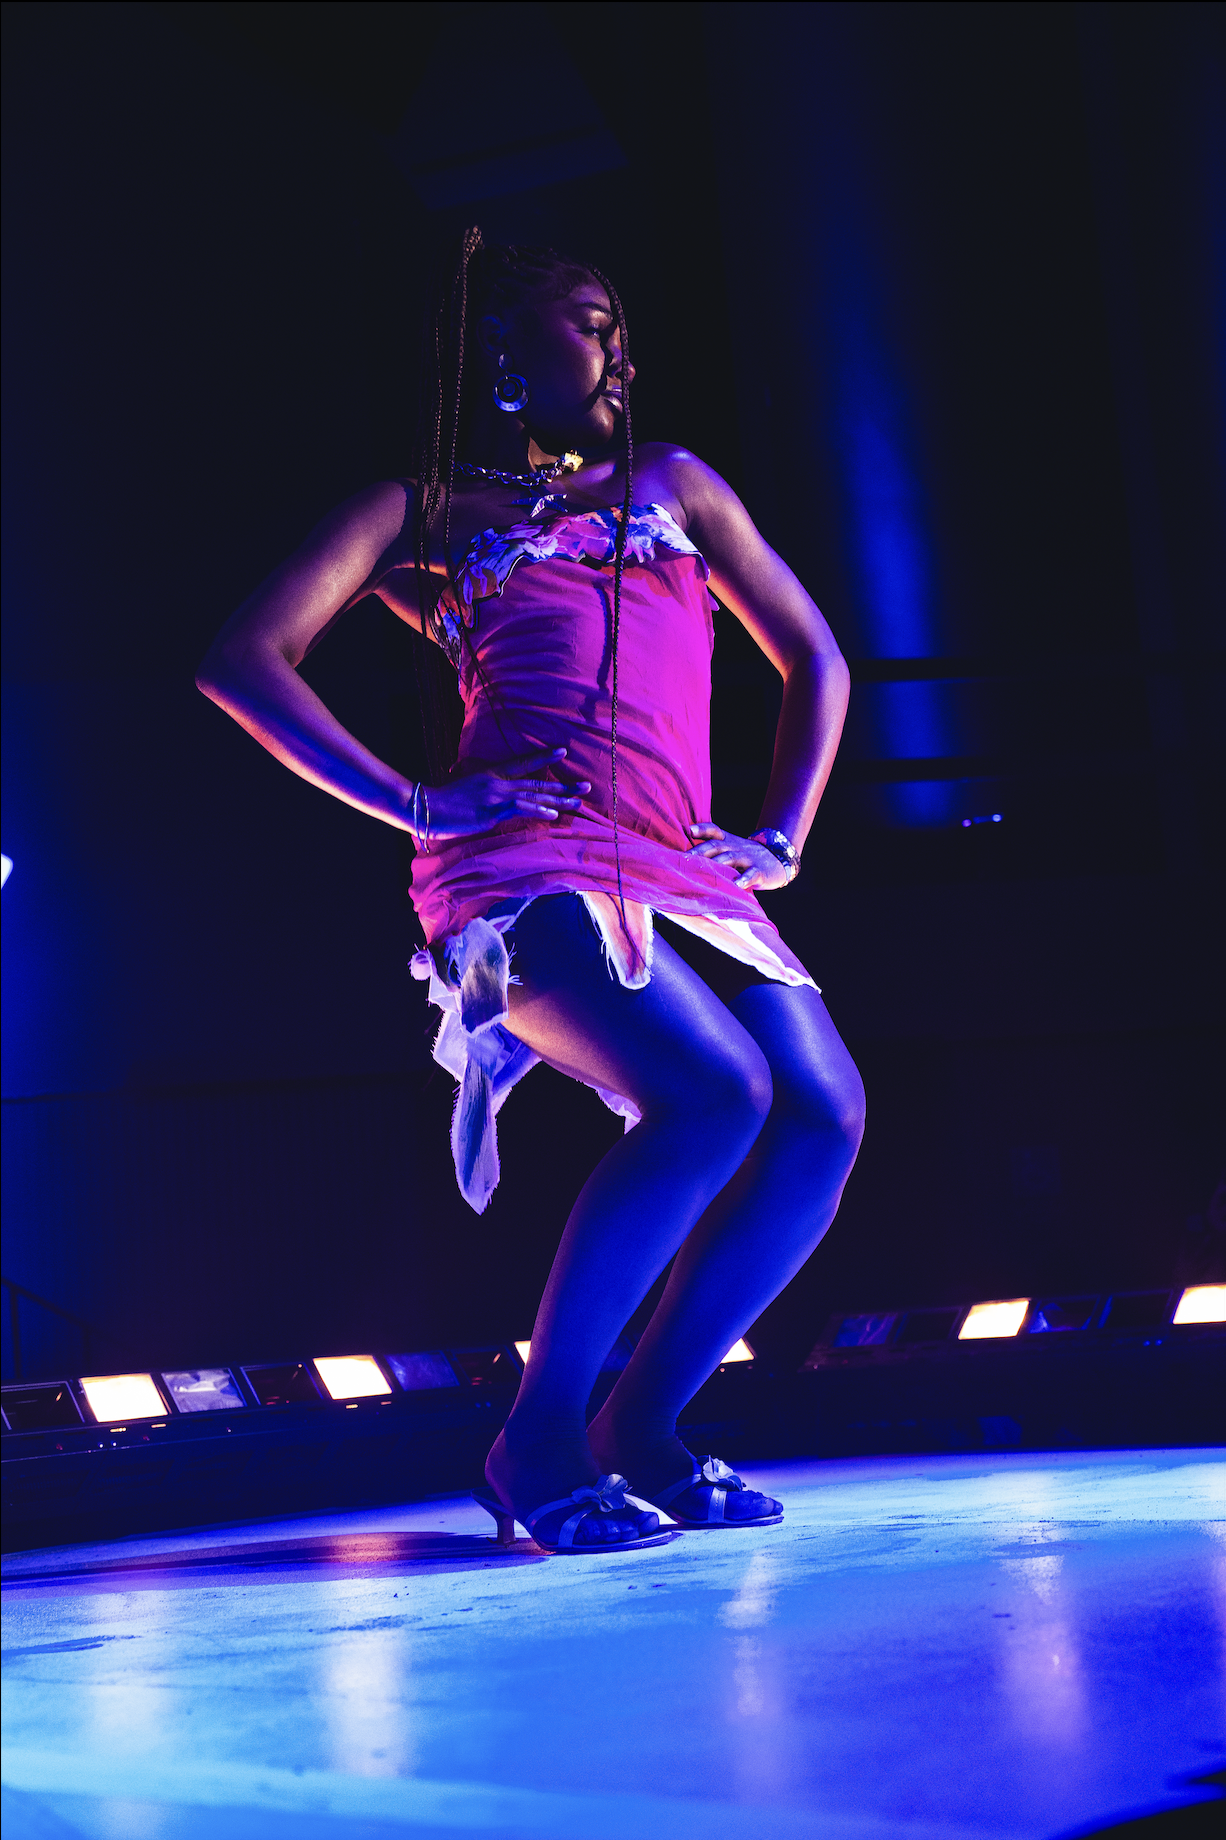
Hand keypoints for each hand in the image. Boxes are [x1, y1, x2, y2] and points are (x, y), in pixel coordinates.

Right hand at [418, 748, 590, 842]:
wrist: (426, 807)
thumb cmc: (442, 802)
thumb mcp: (465, 789)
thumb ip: (483, 792)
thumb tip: (497, 801)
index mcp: (490, 774)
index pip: (522, 763)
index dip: (543, 758)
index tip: (562, 752)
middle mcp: (497, 783)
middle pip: (537, 783)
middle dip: (564, 786)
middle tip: (586, 786)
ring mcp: (495, 797)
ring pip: (534, 796)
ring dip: (559, 800)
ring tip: (579, 802)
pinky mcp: (491, 812)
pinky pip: (519, 810)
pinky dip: (537, 810)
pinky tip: (553, 813)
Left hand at [685, 821, 793, 889]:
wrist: (779, 859)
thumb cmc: (746, 857)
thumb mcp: (731, 849)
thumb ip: (713, 850)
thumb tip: (685, 858)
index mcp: (728, 841)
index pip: (714, 831)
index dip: (702, 829)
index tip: (690, 830)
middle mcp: (736, 847)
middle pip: (716, 846)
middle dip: (700, 852)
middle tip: (685, 860)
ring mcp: (748, 858)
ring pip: (730, 858)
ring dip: (717, 863)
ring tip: (703, 871)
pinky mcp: (759, 871)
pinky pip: (750, 874)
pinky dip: (744, 879)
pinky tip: (736, 885)